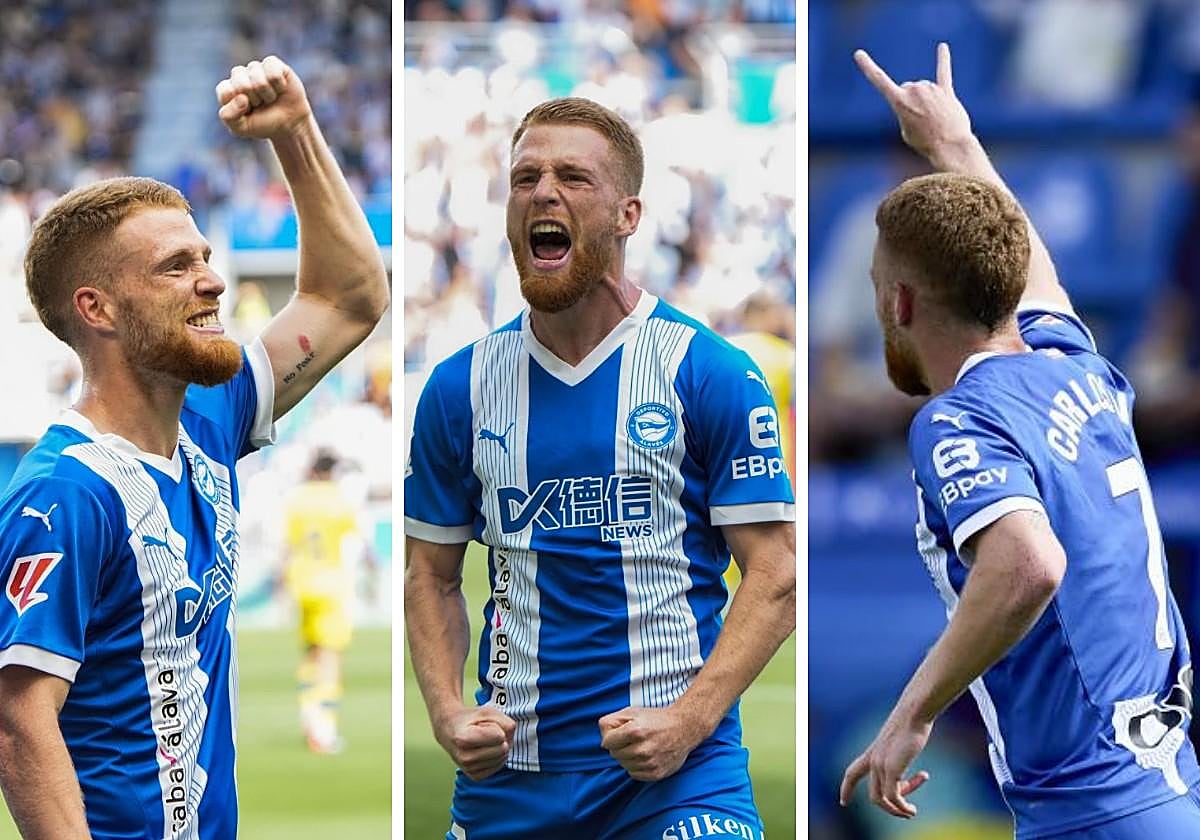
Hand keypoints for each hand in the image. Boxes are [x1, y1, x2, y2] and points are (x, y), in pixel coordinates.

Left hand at [215, 55, 311, 140]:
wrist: (290, 123)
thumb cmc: (263, 124)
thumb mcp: (242, 128)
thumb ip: (229, 117)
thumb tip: (241, 98)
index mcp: (228, 89)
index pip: (225, 91)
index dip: (238, 105)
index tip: (248, 111)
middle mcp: (239, 76)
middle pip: (242, 84)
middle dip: (255, 100)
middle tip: (261, 104)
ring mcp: (255, 68)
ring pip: (258, 79)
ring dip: (268, 95)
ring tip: (271, 98)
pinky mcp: (272, 63)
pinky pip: (273, 73)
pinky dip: (279, 85)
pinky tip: (280, 88)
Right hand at [434, 705, 515, 780]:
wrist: (449, 730)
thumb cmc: (469, 719)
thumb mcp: (488, 711)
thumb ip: (505, 722)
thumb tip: (510, 740)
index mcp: (464, 739)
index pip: (500, 737)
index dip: (497, 727)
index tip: (483, 725)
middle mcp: (465, 758)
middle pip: (503, 749)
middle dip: (500, 738)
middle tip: (486, 732)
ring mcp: (469, 769)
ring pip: (503, 758)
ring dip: (498, 747)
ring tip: (484, 741)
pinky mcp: (474, 776)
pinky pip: (498, 766)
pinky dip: (496, 757)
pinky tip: (484, 750)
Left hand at [598, 705, 702, 781]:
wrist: (684, 729)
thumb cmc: (656, 719)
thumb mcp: (632, 712)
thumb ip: (612, 721)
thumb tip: (603, 740)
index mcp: (635, 731)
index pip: (606, 742)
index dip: (611, 737)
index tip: (620, 733)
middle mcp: (642, 749)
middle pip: (614, 754)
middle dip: (620, 746)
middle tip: (633, 739)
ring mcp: (649, 763)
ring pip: (623, 765)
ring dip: (628, 757)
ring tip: (640, 746)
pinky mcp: (656, 774)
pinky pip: (633, 773)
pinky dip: (636, 766)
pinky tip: (645, 756)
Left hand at [839, 710, 932, 818]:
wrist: (915, 712)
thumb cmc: (912, 723)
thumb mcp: (902, 743)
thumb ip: (899, 757)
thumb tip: (903, 771)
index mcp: (873, 752)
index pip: (853, 773)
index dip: (847, 788)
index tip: (843, 802)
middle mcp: (873, 760)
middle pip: (873, 795)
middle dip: (890, 808)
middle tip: (910, 812)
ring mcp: (880, 764)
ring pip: (882, 799)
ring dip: (898, 810)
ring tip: (912, 812)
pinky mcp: (891, 768)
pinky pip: (893, 797)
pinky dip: (903, 807)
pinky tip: (913, 809)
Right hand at [854, 42, 971, 162]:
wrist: (949, 146)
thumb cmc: (925, 143)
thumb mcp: (906, 131)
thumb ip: (908, 112)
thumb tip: (921, 100)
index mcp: (898, 101)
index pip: (878, 80)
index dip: (867, 66)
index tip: (859, 53)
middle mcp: (914, 90)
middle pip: (907, 89)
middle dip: (911, 102)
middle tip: (920, 121)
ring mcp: (930, 89)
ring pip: (922, 89)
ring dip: (926, 102)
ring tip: (934, 119)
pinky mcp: (946, 91)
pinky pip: (943, 72)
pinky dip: (943, 59)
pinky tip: (942, 47)